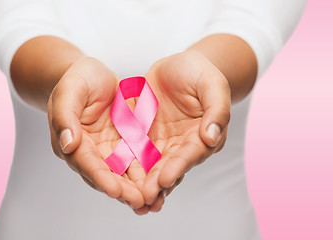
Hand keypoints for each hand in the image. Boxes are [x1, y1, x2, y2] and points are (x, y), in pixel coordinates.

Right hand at [47, 57, 146, 209]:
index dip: (100, 177)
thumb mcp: (70, 90)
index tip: (114, 190)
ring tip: (153, 202)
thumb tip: (67, 143)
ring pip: (123, 174)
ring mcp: (109, 151)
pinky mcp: (126, 146)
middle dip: (123, 191)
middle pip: (106, 175)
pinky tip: (163, 184)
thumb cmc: (78, 78)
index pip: (86, 163)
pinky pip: (138, 162)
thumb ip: (65, 115)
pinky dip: (148, 174)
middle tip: (140, 202)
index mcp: (72, 142)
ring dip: (137, 189)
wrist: (93, 74)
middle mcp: (90, 152)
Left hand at [139, 50, 231, 211]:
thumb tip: (212, 137)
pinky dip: (126, 170)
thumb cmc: (200, 72)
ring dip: (142, 185)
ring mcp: (162, 144)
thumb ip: (217, 110)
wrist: (178, 66)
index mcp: (203, 136)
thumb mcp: (212, 84)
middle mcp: (183, 146)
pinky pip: (133, 155)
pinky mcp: (143, 139)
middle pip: (170, 167)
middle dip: (157, 184)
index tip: (166, 179)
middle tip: (144, 198)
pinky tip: (115, 182)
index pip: (190, 154)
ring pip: (151, 168)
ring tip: (131, 201)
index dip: (178, 167)